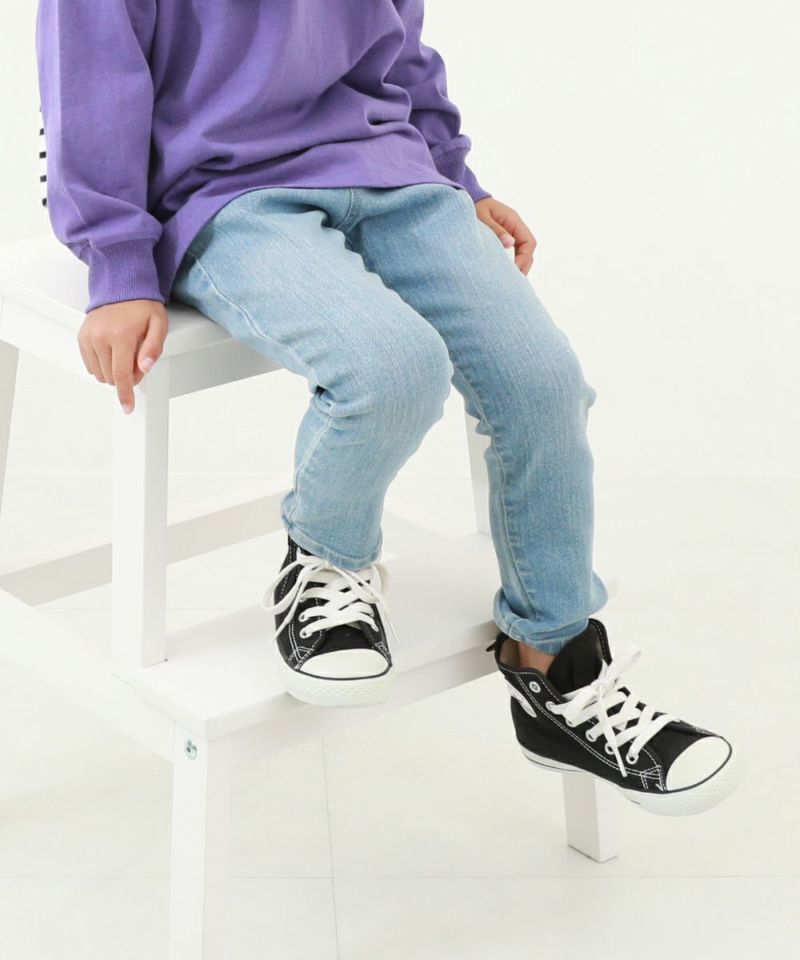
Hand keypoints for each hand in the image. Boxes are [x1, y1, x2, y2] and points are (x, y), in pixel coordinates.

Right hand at [77, 299, 167, 413]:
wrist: (122, 288)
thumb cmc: (142, 308)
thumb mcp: (158, 325)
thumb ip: (153, 348)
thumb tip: (144, 368)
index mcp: (121, 335)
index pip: (121, 374)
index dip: (126, 394)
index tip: (128, 407)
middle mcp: (101, 336)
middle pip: (111, 377)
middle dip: (126, 377)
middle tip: (136, 361)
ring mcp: (89, 337)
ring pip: (99, 373)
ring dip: (113, 372)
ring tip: (124, 353)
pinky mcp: (82, 337)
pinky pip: (90, 364)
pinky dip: (102, 365)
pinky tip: (112, 352)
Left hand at [475, 198, 536, 274]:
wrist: (462, 204)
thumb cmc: (471, 206)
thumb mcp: (481, 216)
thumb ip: (495, 229)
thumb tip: (510, 243)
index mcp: (513, 220)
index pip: (529, 242)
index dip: (524, 257)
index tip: (514, 269)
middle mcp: (514, 228)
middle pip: (527, 251)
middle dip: (522, 266)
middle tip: (512, 281)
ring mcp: (509, 235)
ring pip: (520, 254)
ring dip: (516, 267)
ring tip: (508, 280)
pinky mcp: (501, 241)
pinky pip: (510, 255)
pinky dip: (508, 265)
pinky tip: (502, 274)